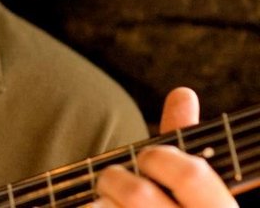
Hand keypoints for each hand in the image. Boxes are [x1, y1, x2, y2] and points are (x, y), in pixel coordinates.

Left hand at [94, 87, 237, 206]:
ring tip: (104, 205)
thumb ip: (185, 149)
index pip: (192, 175)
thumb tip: (183, 92)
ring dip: (96, 203)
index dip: (163, 157)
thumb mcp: (192, 194)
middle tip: (112, 182)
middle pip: (139, 193)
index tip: (150, 159)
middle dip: (115, 179)